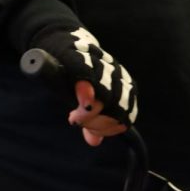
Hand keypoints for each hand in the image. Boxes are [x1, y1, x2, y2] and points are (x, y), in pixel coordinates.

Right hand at [32, 26, 137, 145]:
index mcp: (126, 89)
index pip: (126, 118)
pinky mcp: (83, 61)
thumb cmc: (79, 80)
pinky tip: (77, 107)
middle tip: (80, 122)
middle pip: (116, 112)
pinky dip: (85, 97)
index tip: (93, 131)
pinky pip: (88, 81)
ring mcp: (103, 68)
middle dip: (97, 124)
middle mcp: (119, 78)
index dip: (109, 129)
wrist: (63, 48)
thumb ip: (94, 122)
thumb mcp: (89, 104)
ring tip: (75, 116)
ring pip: (104, 100)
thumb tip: (94, 142)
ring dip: (89, 115)